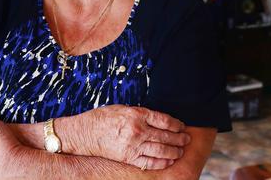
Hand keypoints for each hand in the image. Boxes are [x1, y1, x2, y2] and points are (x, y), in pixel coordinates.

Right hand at [60, 105, 190, 169]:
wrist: (84, 133)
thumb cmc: (102, 118)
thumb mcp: (123, 108)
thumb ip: (141, 113)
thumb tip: (158, 119)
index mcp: (137, 114)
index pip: (164, 120)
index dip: (176, 124)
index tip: (182, 126)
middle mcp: (137, 130)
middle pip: (165, 136)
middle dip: (179, 138)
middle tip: (186, 139)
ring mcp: (133, 145)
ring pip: (161, 150)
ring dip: (174, 151)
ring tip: (181, 151)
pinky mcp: (128, 157)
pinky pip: (149, 162)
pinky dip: (162, 162)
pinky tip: (169, 161)